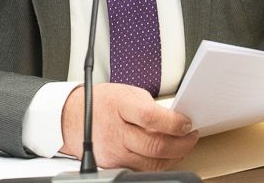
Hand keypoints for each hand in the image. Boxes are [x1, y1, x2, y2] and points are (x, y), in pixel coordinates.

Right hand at [60, 83, 198, 171]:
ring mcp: (114, 153)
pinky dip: (158, 163)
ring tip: (182, 145)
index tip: (187, 123)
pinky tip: (165, 154)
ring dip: (174, 155)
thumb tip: (175, 120)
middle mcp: (116, 132)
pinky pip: (143, 169)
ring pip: (153, 163)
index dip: (174, 123)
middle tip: (190, 136)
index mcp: (119, 106)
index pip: (151, 117)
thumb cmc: (101, 102)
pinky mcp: (114, 166)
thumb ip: (150, 107)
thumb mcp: (126, 93)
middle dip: (181, 143)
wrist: (73, 118)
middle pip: (155, 146)